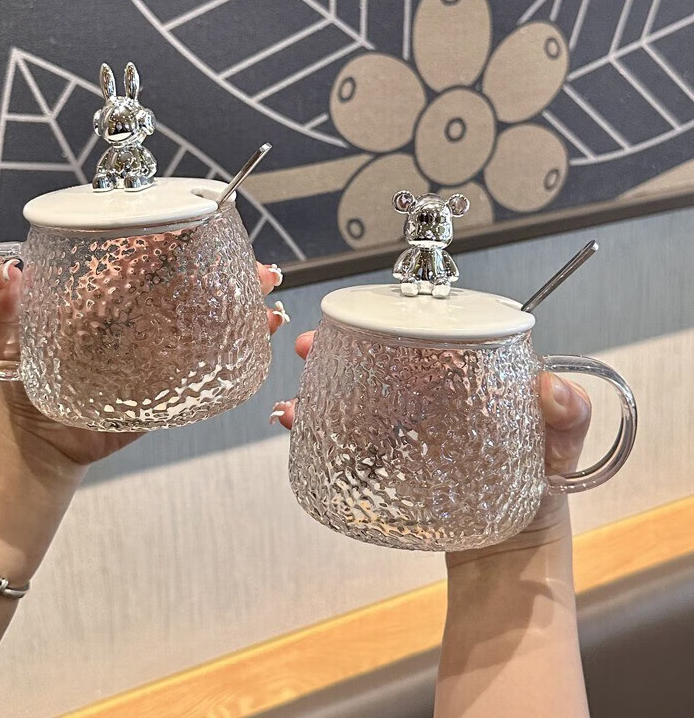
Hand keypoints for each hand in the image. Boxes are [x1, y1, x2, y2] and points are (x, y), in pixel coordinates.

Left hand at [0, 259, 286, 465]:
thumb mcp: (12, 343)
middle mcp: (140, 318)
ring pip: (207, 318)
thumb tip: (5, 273)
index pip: (145, 262)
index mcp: (107, 299)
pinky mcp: (172, 382)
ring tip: (268, 294)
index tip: (201, 227)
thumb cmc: (25, 384)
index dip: (175, 242)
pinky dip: (238, 347)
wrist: (41, 441)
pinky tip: (262, 334)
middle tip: (257, 267)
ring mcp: (160, 349)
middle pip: (190, 285)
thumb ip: (6, 310)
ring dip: (242, 304)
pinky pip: (208, 362)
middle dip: (226, 271)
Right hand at [272, 330, 591, 554]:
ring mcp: (410, 425)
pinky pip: (353, 435)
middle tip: (311, 346)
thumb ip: (568, 418)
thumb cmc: (538, 492)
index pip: (428, 331)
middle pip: (380, 356)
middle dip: (338, 345)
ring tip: (297, 397)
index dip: (392, 317)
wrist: (511, 552)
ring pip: (358, 392)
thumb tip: (555, 389)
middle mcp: (435, 393)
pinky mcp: (393, 457)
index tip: (366, 315)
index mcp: (470, 375)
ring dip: (321, 386)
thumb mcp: (557, 451)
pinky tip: (302, 425)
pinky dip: (322, 428)